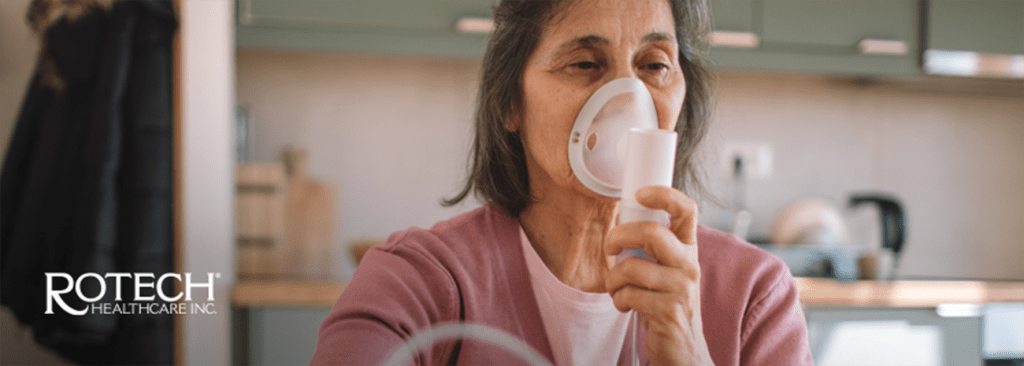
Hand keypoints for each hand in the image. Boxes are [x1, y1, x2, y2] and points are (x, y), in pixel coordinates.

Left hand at [605, 186, 713, 364]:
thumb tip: (622, 225)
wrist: (683, 349)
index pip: (687, 210)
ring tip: (616, 288)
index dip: (664, 194)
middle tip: (610, 248)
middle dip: (618, 236)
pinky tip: (626, 306)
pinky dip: (618, 300)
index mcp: (688, 250)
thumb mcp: (666, 271)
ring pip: (632, 266)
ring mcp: (681, 288)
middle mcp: (689, 266)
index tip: (640, 193)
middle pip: (652, 232)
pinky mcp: (669, 311)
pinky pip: (628, 294)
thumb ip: (653, 249)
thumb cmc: (666, 304)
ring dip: (613, 279)